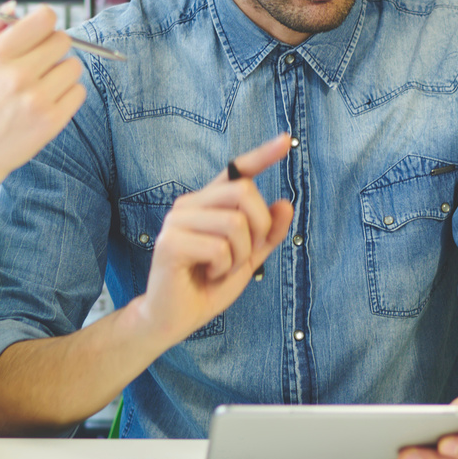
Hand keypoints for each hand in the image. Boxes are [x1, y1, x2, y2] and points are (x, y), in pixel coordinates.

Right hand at [0, 5, 86, 185]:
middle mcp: (19, 75)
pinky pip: (78, 92)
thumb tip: (13, 7)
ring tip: (40, 84)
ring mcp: (37, 100)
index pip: (44, 19)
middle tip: (37, 61)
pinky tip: (46, 101)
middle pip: (62, 40)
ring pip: (73, 66)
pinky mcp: (51, 121)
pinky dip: (67, 94)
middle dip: (52, 46)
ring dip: (60, 71)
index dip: (44, 21)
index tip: (39, 31)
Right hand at [137, 135, 295, 344]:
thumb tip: (286, 204)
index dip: (262, 155)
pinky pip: (219, 247)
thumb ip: (267, 234)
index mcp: (208, 203)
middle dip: (259, 228)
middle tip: (244, 256)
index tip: (286, 140)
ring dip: (240, 255)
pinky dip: (223, 267)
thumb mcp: (248, 258)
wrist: (174, 318)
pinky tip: (208, 274)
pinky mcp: (170, 242)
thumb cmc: (206, 285)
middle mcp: (190, 204)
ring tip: (221, 269)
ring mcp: (177, 221)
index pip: (236, 171)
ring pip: (234, 222)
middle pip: (244, 192)